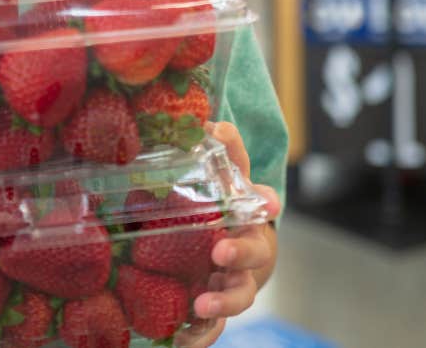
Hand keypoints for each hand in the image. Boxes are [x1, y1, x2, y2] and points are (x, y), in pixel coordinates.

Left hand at [174, 122, 280, 347]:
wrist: (232, 246)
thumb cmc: (227, 207)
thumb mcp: (228, 176)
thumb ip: (224, 151)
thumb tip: (209, 124)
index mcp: (251, 215)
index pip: (262, 204)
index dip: (264, 201)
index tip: (268, 200)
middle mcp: (249, 252)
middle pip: (253, 256)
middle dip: (241, 254)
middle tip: (221, 251)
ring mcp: (234, 283)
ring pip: (237, 297)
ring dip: (222, 303)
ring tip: (202, 305)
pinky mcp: (216, 306)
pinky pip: (213, 328)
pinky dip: (201, 336)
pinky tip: (181, 341)